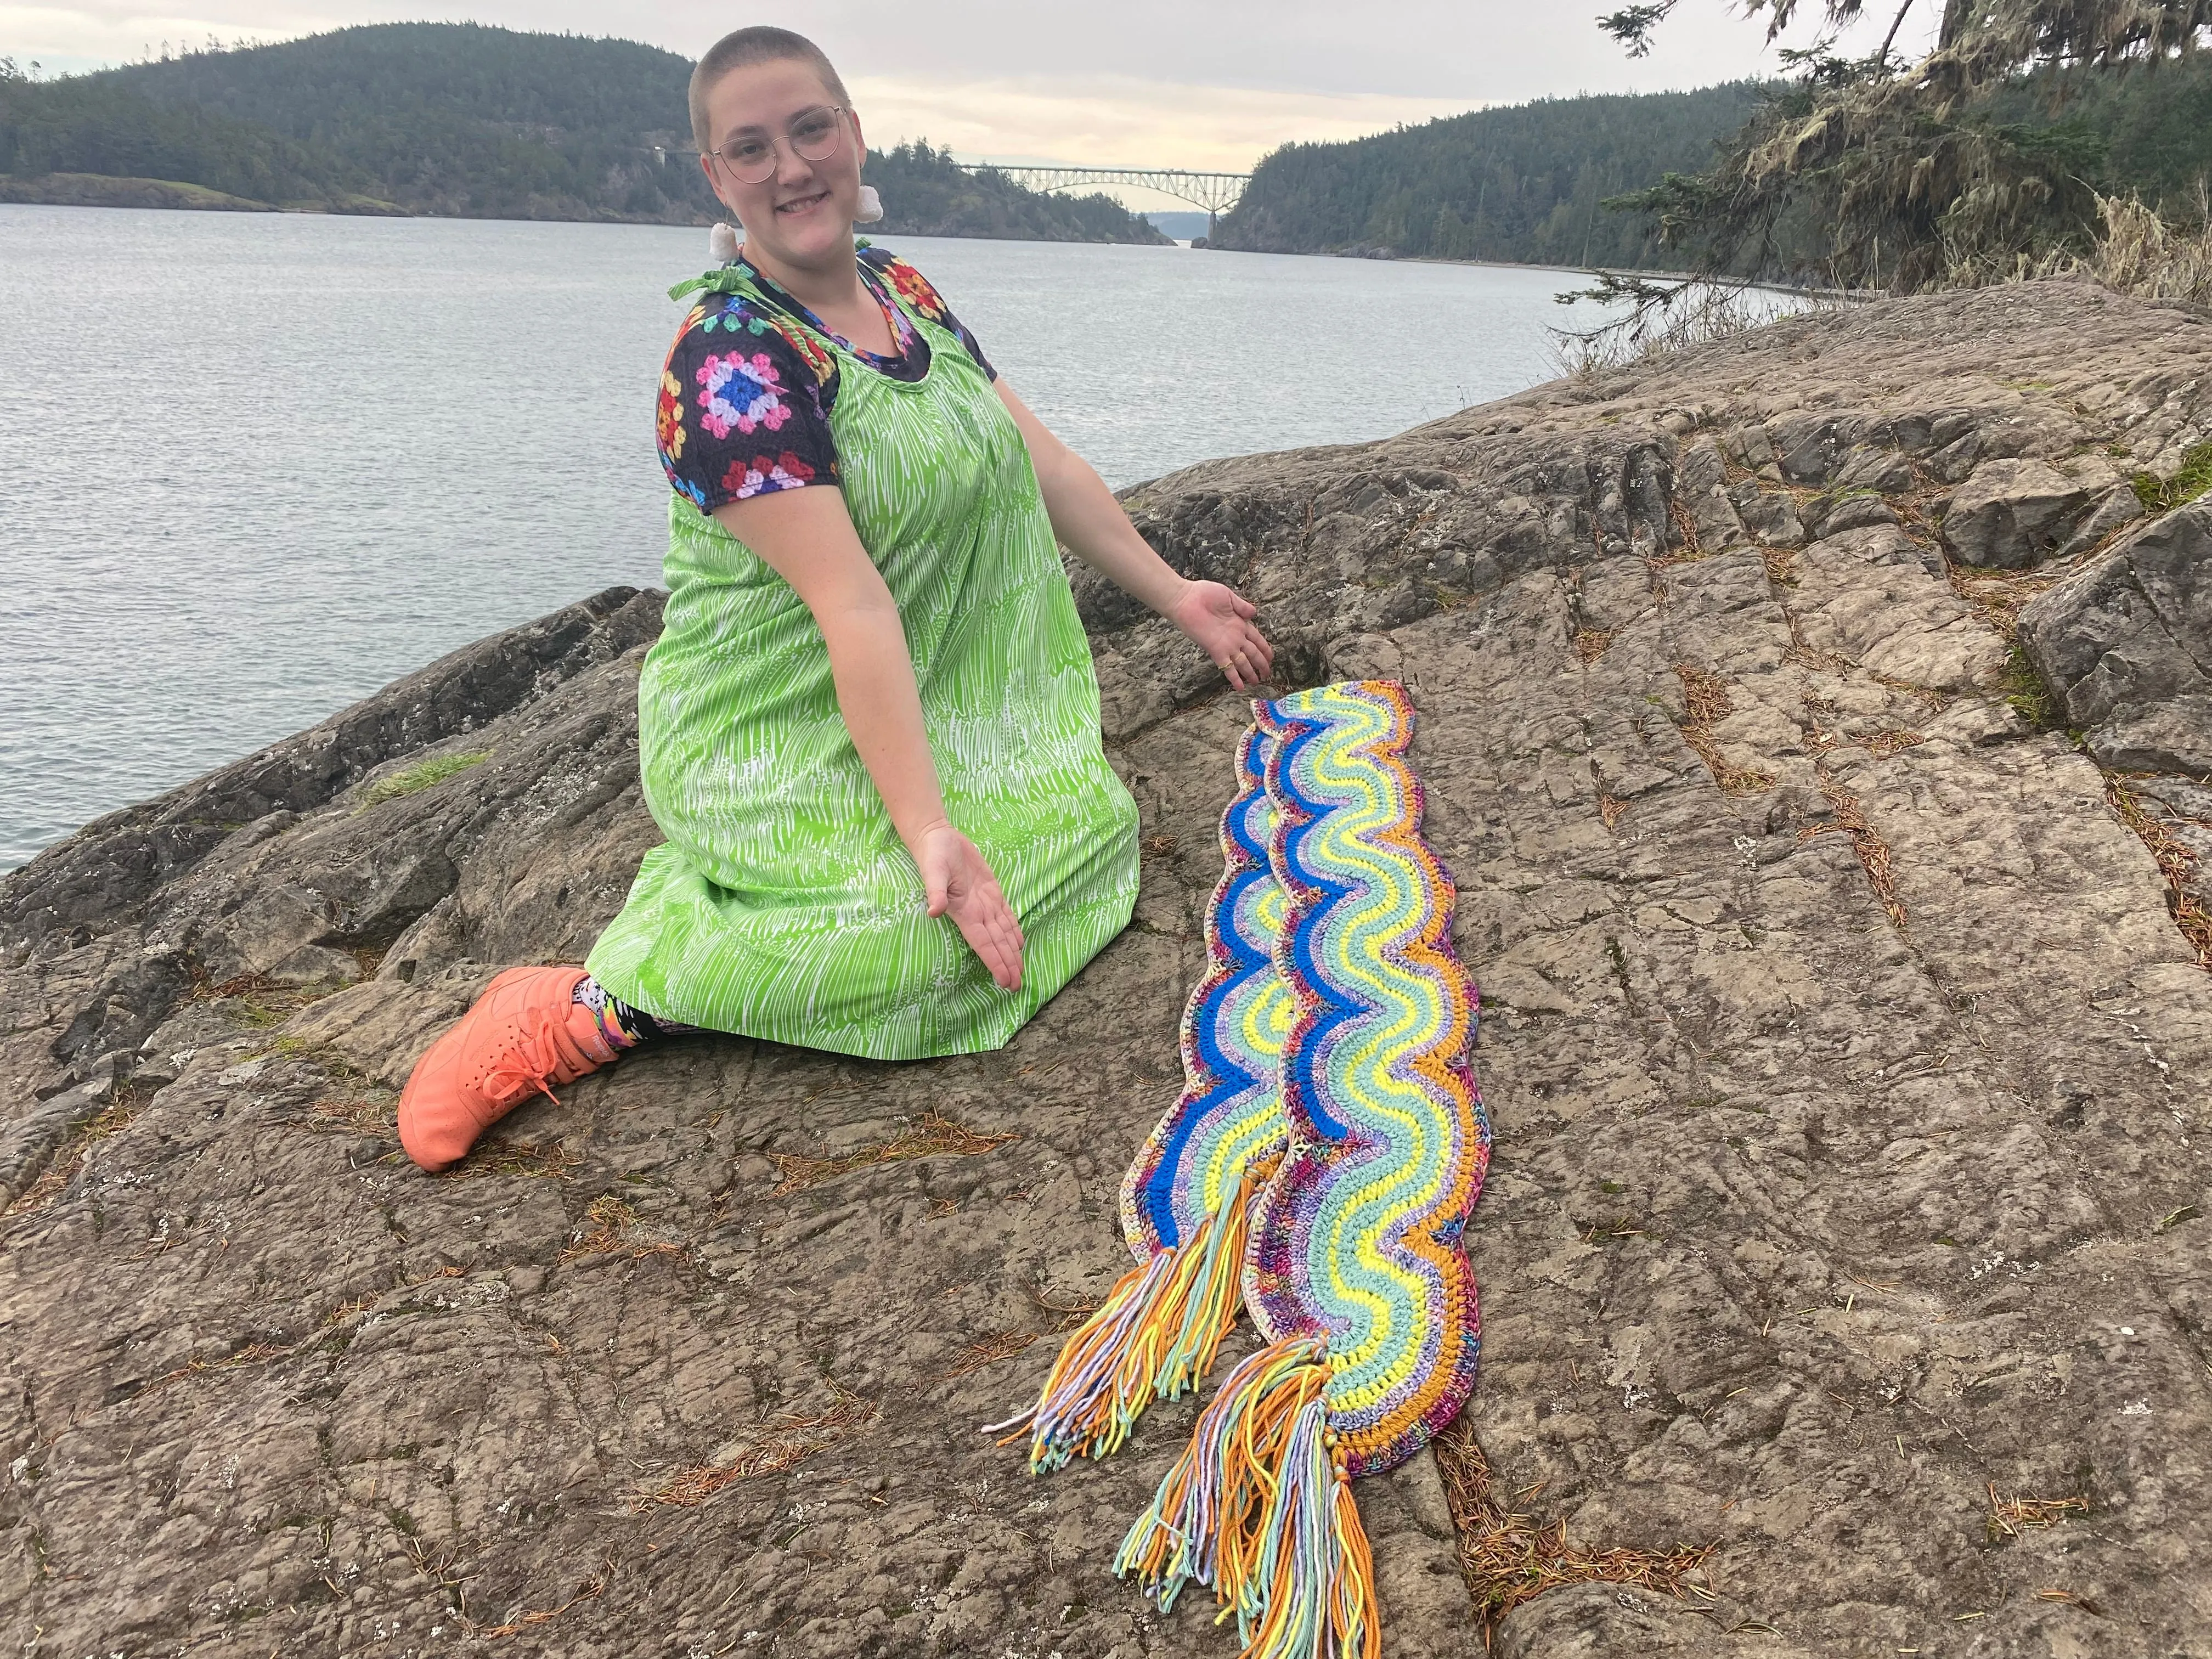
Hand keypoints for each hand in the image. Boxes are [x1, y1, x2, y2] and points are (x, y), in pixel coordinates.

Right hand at [915, 822, 1024, 991]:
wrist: (937, 838)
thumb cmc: (933, 855)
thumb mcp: (933, 871)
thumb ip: (935, 892)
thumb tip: (934, 911)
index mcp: (964, 912)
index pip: (983, 944)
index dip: (995, 962)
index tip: (1005, 981)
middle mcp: (976, 912)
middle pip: (996, 944)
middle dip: (1007, 964)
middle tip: (1018, 986)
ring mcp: (984, 903)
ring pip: (1003, 933)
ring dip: (1011, 953)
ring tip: (1020, 971)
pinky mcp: (991, 891)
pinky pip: (1005, 915)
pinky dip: (1013, 930)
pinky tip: (1020, 943)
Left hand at [1168, 580, 1273, 691]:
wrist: (1185, 599)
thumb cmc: (1204, 594)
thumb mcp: (1228, 596)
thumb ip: (1242, 606)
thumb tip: (1254, 614)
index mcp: (1239, 624)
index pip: (1257, 639)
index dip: (1265, 648)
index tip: (1271, 657)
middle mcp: (1235, 637)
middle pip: (1252, 653)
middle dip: (1261, 664)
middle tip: (1267, 674)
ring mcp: (1226, 645)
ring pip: (1243, 662)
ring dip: (1250, 673)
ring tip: (1257, 682)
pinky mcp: (1216, 650)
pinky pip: (1227, 667)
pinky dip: (1234, 678)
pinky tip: (1240, 687)